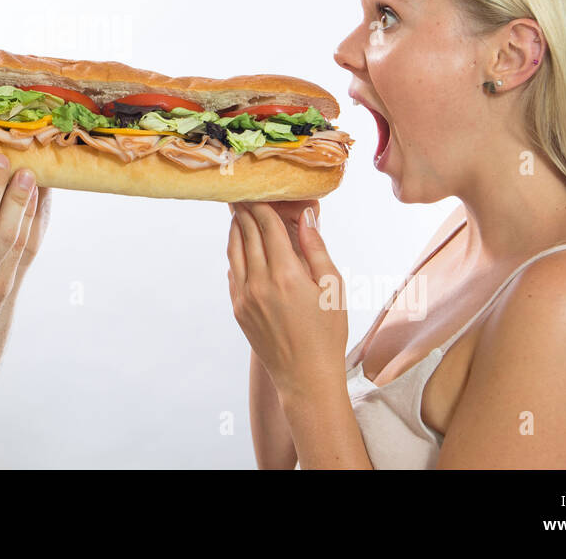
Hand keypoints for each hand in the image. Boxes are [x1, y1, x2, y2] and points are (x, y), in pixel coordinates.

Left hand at [226, 200, 347, 399]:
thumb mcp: (332, 288)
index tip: (259, 187)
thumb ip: (316, 248)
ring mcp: (244, 296)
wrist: (305, 377)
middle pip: (247, 232)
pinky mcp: (238, 308)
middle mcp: (259, 282)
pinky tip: (241, 244)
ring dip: (236, 227)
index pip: (267, 225)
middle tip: (243, 190)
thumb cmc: (327, 333)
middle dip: (246, 209)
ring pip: (234, 249)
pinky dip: (235, 252)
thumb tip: (306, 215)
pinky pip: (232, 271)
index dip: (262, 203)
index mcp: (286, 274)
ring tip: (238, 210)